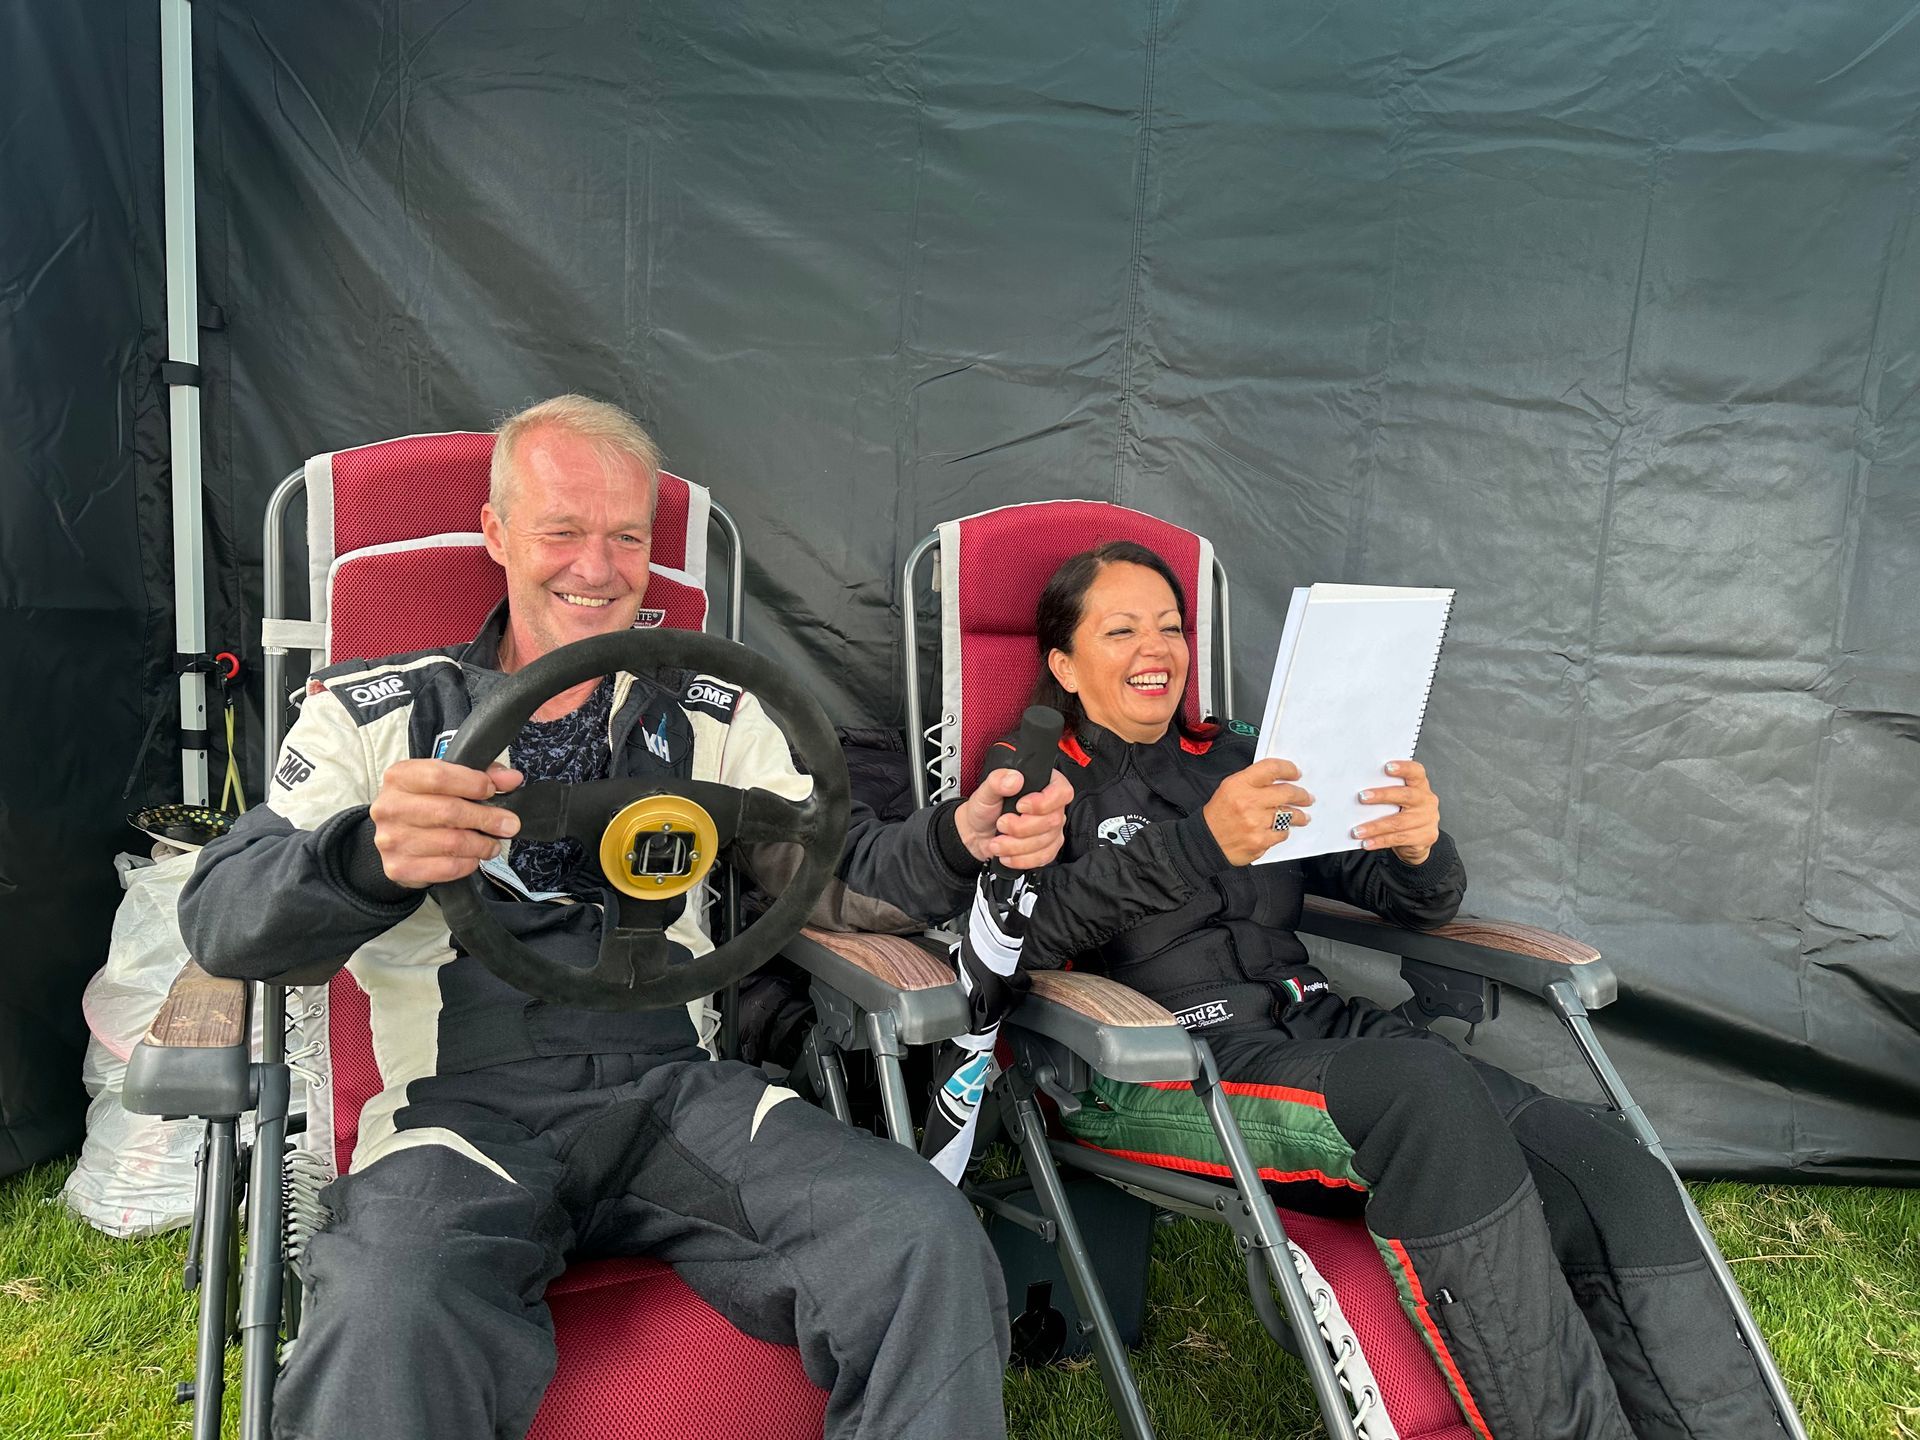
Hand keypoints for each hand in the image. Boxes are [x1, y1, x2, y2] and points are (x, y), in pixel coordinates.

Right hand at [369, 759, 523, 888]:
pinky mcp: (398, 867)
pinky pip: (445, 868)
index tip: (492, 791)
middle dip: (486, 818)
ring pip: (451, 843)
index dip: (472, 784)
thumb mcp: (449, 780)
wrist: (394, 837)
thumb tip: (512, 779)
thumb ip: (482, 775)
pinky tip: (473, 857)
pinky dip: (467, 864)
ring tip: (492, 844)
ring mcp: (390, 839)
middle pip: (448, 811)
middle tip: (508, 824)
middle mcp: (389, 807)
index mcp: (399, 777)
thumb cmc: (425, 804)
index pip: (439, 776)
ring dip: (481, 845)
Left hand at [954, 768, 1074, 868]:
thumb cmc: (985, 809)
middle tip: (1001, 824)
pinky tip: (1006, 855)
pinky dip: (1021, 859)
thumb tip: (1014, 779)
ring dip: (1017, 846)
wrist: (977, 834)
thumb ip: (997, 781)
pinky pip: (1043, 857)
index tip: (1020, 807)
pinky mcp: (1048, 848)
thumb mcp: (985, 792)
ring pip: (1046, 841)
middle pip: (1052, 820)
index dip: (1043, 802)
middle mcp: (1052, 807)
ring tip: (997, 842)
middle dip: (1022, 828)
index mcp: (1043, 785)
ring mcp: (1052, 829)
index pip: (1061, 791)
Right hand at [1203, 758, 1314, 865]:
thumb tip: (1279, 777)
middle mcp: (1249, 802)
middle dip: (1302, 795)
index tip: (1296, 773)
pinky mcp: (1260, 841)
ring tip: (1303, 816)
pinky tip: (1280, 829)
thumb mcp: (1229, 788)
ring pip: (1289, 815)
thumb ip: (1252, 780)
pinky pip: (1282, 833)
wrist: (1206, 841)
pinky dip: (1283, 831)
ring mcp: (1256, 823)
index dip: (1288, 769)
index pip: (1272, 769)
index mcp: (1240, 784)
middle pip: (1287, 792)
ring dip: (1299, 815)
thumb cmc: (1218, 814)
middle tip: (1307, 797)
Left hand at [1353, 760, 1439, 864]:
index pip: (1416, 772)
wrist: (1418, 840)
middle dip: (1382, 796)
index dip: (1403, 768)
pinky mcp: (1425, 837)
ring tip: (1357, 831)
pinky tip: (1367, 842)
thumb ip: (1387, 792)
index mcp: (1420, 786)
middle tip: (1361, 797)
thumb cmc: (1403, 813)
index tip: (1387, 767)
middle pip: (1406, 795)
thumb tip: (1359, 791)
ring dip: (1375, 827)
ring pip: (1398, 822)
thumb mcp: (1398, 800)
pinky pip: (1399, 839)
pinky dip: (1380, 841)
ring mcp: (1428, 820)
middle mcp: (1427, 800)